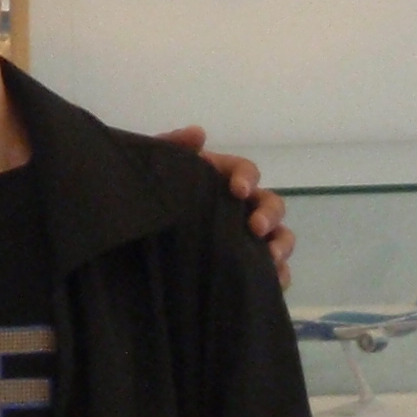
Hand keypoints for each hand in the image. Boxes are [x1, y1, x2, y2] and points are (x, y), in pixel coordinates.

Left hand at [160, 132, 293, 284]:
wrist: (135, 243)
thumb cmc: (152, 199)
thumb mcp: (155, 171)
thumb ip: (171, 146)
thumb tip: (197, 134)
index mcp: (222, 180)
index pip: (245, 171)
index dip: (247, 177)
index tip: (237, 189)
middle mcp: (241, 208)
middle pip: (271, 204)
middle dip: (269, 214)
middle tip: (256, 227)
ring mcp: (246, 238)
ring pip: (279, 236)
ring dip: (280, 244)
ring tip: (270, 258)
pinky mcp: (246, 266)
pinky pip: (271, 270)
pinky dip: (278, 275)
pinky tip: (271, 281)